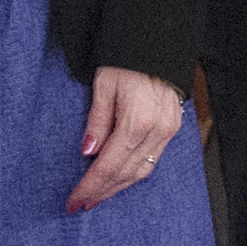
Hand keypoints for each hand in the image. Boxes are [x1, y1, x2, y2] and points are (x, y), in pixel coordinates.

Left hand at [69, 67, 186, 213]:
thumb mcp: (103, 86)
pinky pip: (152, 160)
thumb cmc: (126, 60)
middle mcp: (156, 130)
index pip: (109, 165)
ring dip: (117, 187)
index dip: (90, 186)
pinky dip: (132, 173)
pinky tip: (118, 179)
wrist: (158, 41)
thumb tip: (88, 152)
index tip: (73, 200)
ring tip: (97, 197)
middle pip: (125, 174)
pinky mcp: (173, 128)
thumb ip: (97, 121)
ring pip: (141, 171)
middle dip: (102, 192)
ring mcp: (168, 130)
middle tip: (80, 204)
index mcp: (137, 121)